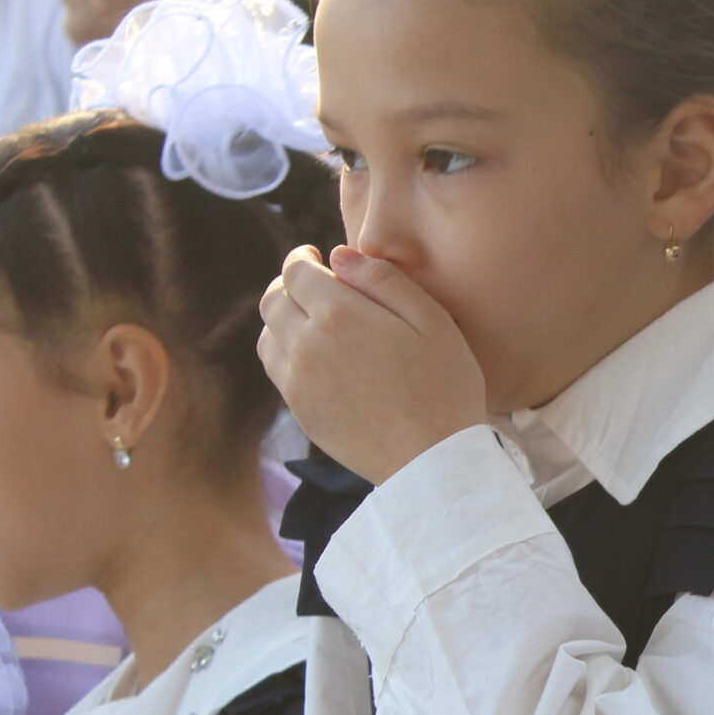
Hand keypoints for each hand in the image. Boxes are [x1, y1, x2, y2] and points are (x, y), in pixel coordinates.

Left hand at [259, 245, 487, 483]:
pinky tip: (312, 355)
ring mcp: (297, 380)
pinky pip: (276, 368)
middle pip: (274, 299)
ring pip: (269, 334)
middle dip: (290, 285)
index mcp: (340, 314)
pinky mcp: (299, 409)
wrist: (433, 458)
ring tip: (311, 320)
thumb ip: (384, 280)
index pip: (297, 271)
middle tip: (313, 286)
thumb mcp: (433, 321)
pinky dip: (284, 351)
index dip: (303, 258)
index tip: (315, 257)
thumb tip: (339, 256)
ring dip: (283, 318)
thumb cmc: (444, 386)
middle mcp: (307, 343)